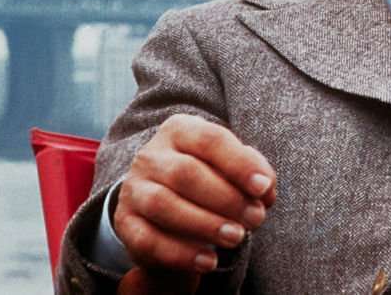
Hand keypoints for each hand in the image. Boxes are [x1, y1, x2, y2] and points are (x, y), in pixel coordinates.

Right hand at [113, 114, 276, 272]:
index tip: (263, 187)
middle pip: (186, 173)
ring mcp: (134, 188)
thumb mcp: (231, 166)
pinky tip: (209, 261)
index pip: (211, 140)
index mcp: (180, 130)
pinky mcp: (125, 222)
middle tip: (255, 218)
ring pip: (163, 204)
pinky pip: (147, 240)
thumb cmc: (209, 175)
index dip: (239, 164)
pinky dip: (181, 253)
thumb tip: (265, 191)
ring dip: (205, 224)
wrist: (164, 200)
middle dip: (226, 198)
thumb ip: (252, 172)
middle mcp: (151, 155)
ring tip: (236, 237)